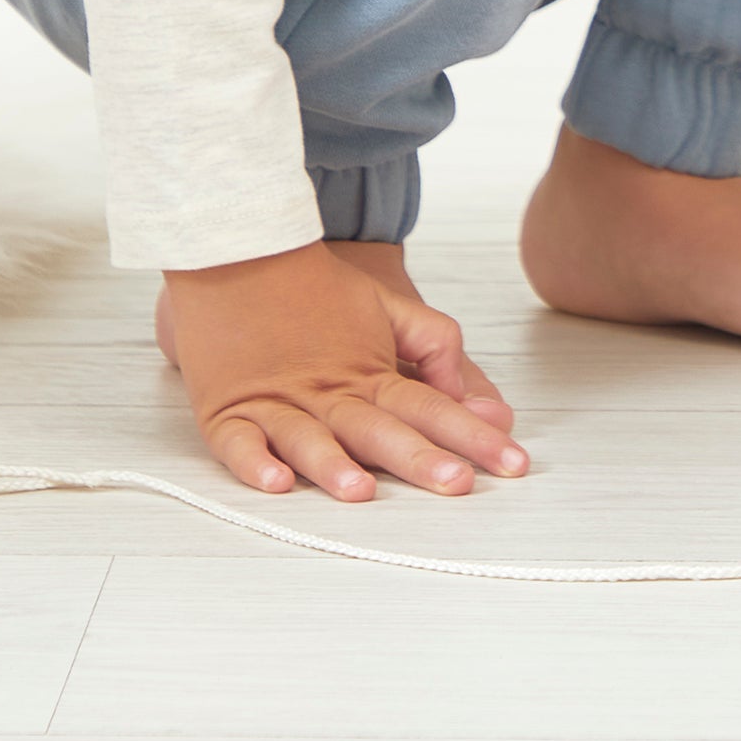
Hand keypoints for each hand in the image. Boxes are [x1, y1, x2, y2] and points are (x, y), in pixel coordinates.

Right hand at [162, 239, 528, 499]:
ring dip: (334, 466)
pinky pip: (239, 443)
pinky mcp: (227, 409)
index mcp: (370, 372)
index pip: (432, 408)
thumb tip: (468, 395)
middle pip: (381, 430)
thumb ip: (433, 345)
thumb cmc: (316, 287)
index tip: (512, 462)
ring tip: (362, 491)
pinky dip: (255, 465)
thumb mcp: (387, 306)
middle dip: (422, 459)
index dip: (473, 436)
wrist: (242, 250)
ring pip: (309, 440)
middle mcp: (329, 392)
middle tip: (459, 484)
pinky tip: (276, 482)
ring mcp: (277, 401)